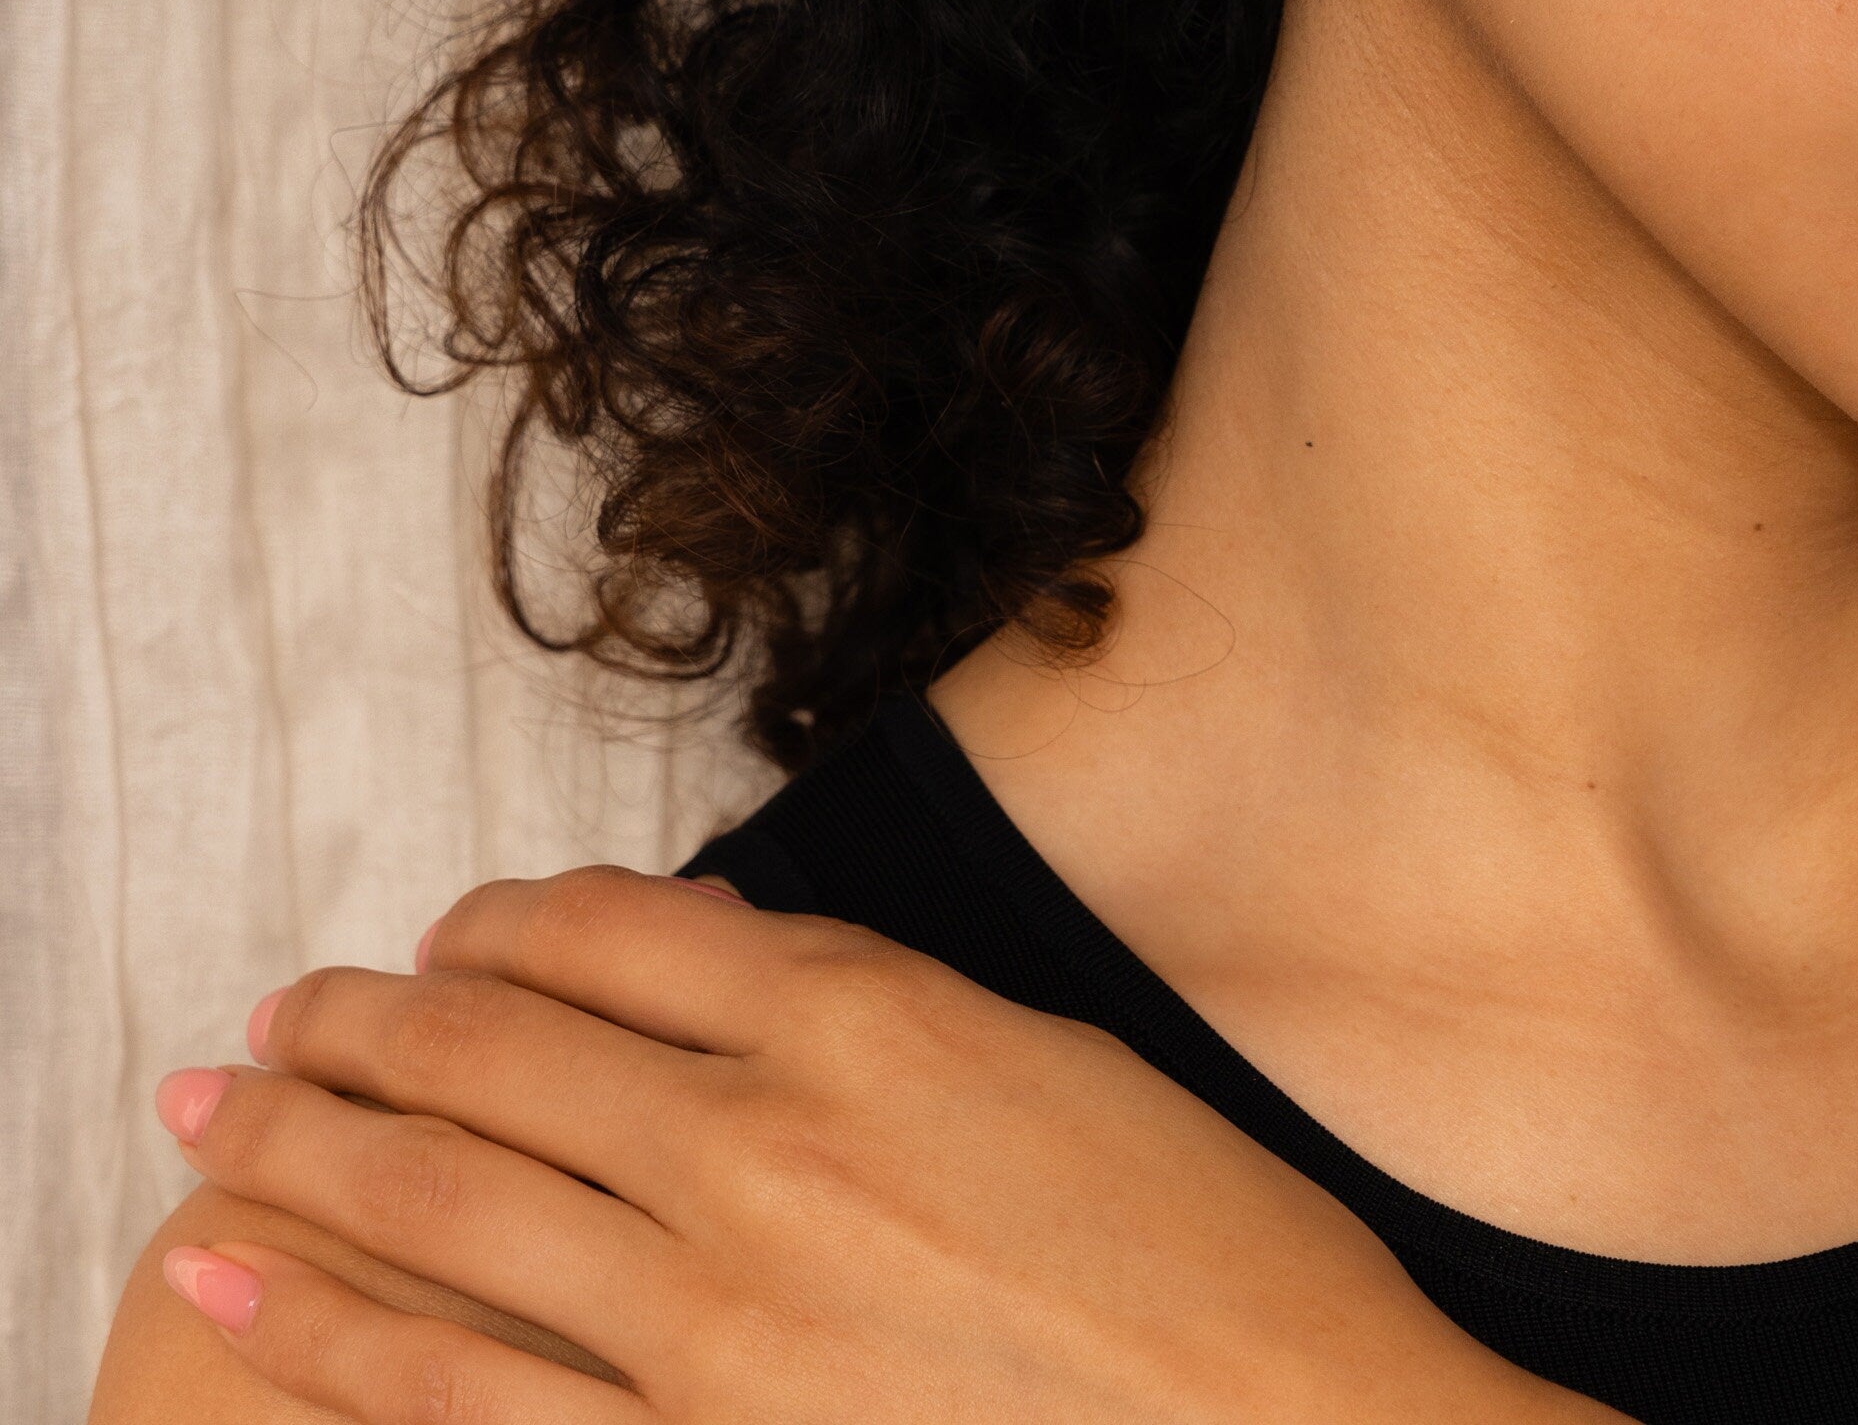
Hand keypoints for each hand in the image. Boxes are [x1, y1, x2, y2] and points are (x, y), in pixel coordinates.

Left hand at [150, 867, 1613, 1423]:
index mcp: (867, 1014)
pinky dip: (328, 1332)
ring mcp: (713, 1312)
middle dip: (360, 1021)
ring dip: (303, 1149)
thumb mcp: (1043, 1060)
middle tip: (276, 1014)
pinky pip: (459, 1393)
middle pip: (498, 1047)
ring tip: (212, 1117)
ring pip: (448, 1200)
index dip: (505, 922)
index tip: (452, 936)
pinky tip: (232, 1290)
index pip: (621, 926)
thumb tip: (715, 983)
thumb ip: (867, 1014)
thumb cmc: (1201, 1248)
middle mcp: (764, 1139)